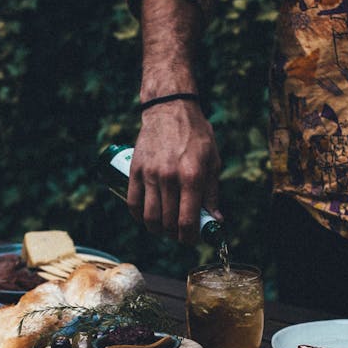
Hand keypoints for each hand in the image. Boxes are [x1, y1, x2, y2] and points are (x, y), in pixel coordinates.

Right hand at [128, 101, 222, 242]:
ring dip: (157, 229)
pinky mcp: (135, 170)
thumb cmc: (196, 135)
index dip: (189, 237)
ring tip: (163, 228)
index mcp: (192, 176)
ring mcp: (150, 174)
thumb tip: (215, 220)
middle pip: (167, 222)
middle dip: (174, 234)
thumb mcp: (213, 161)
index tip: (191, 239)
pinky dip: (139, 217)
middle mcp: (170, 177)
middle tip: (179, 233)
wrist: (170, 108)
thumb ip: (212, 193)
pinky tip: (146, 218)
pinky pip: (133, 203)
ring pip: (149, 217)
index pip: (187, 220)